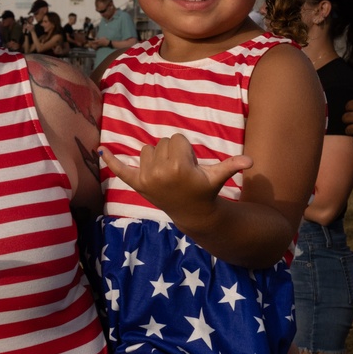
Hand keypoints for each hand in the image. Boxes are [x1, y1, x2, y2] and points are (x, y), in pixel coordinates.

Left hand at [101, 135, 251, 227]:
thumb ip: (231, 165)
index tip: (191, 165)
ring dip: (157, 157)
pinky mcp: (136, 184)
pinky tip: (101, 150)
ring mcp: (145, 178)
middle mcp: (158, 171)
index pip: (177, 139)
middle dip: (173, 152)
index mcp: (177, 165)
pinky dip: (110, 160)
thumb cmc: (205, 190)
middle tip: (181, 172)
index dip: (186, 150)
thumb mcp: (217, 177)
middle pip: (162, 142)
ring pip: (147, 149)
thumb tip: (251, 162)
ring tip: (168, 174)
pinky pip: (120, 169)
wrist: (192, 214)